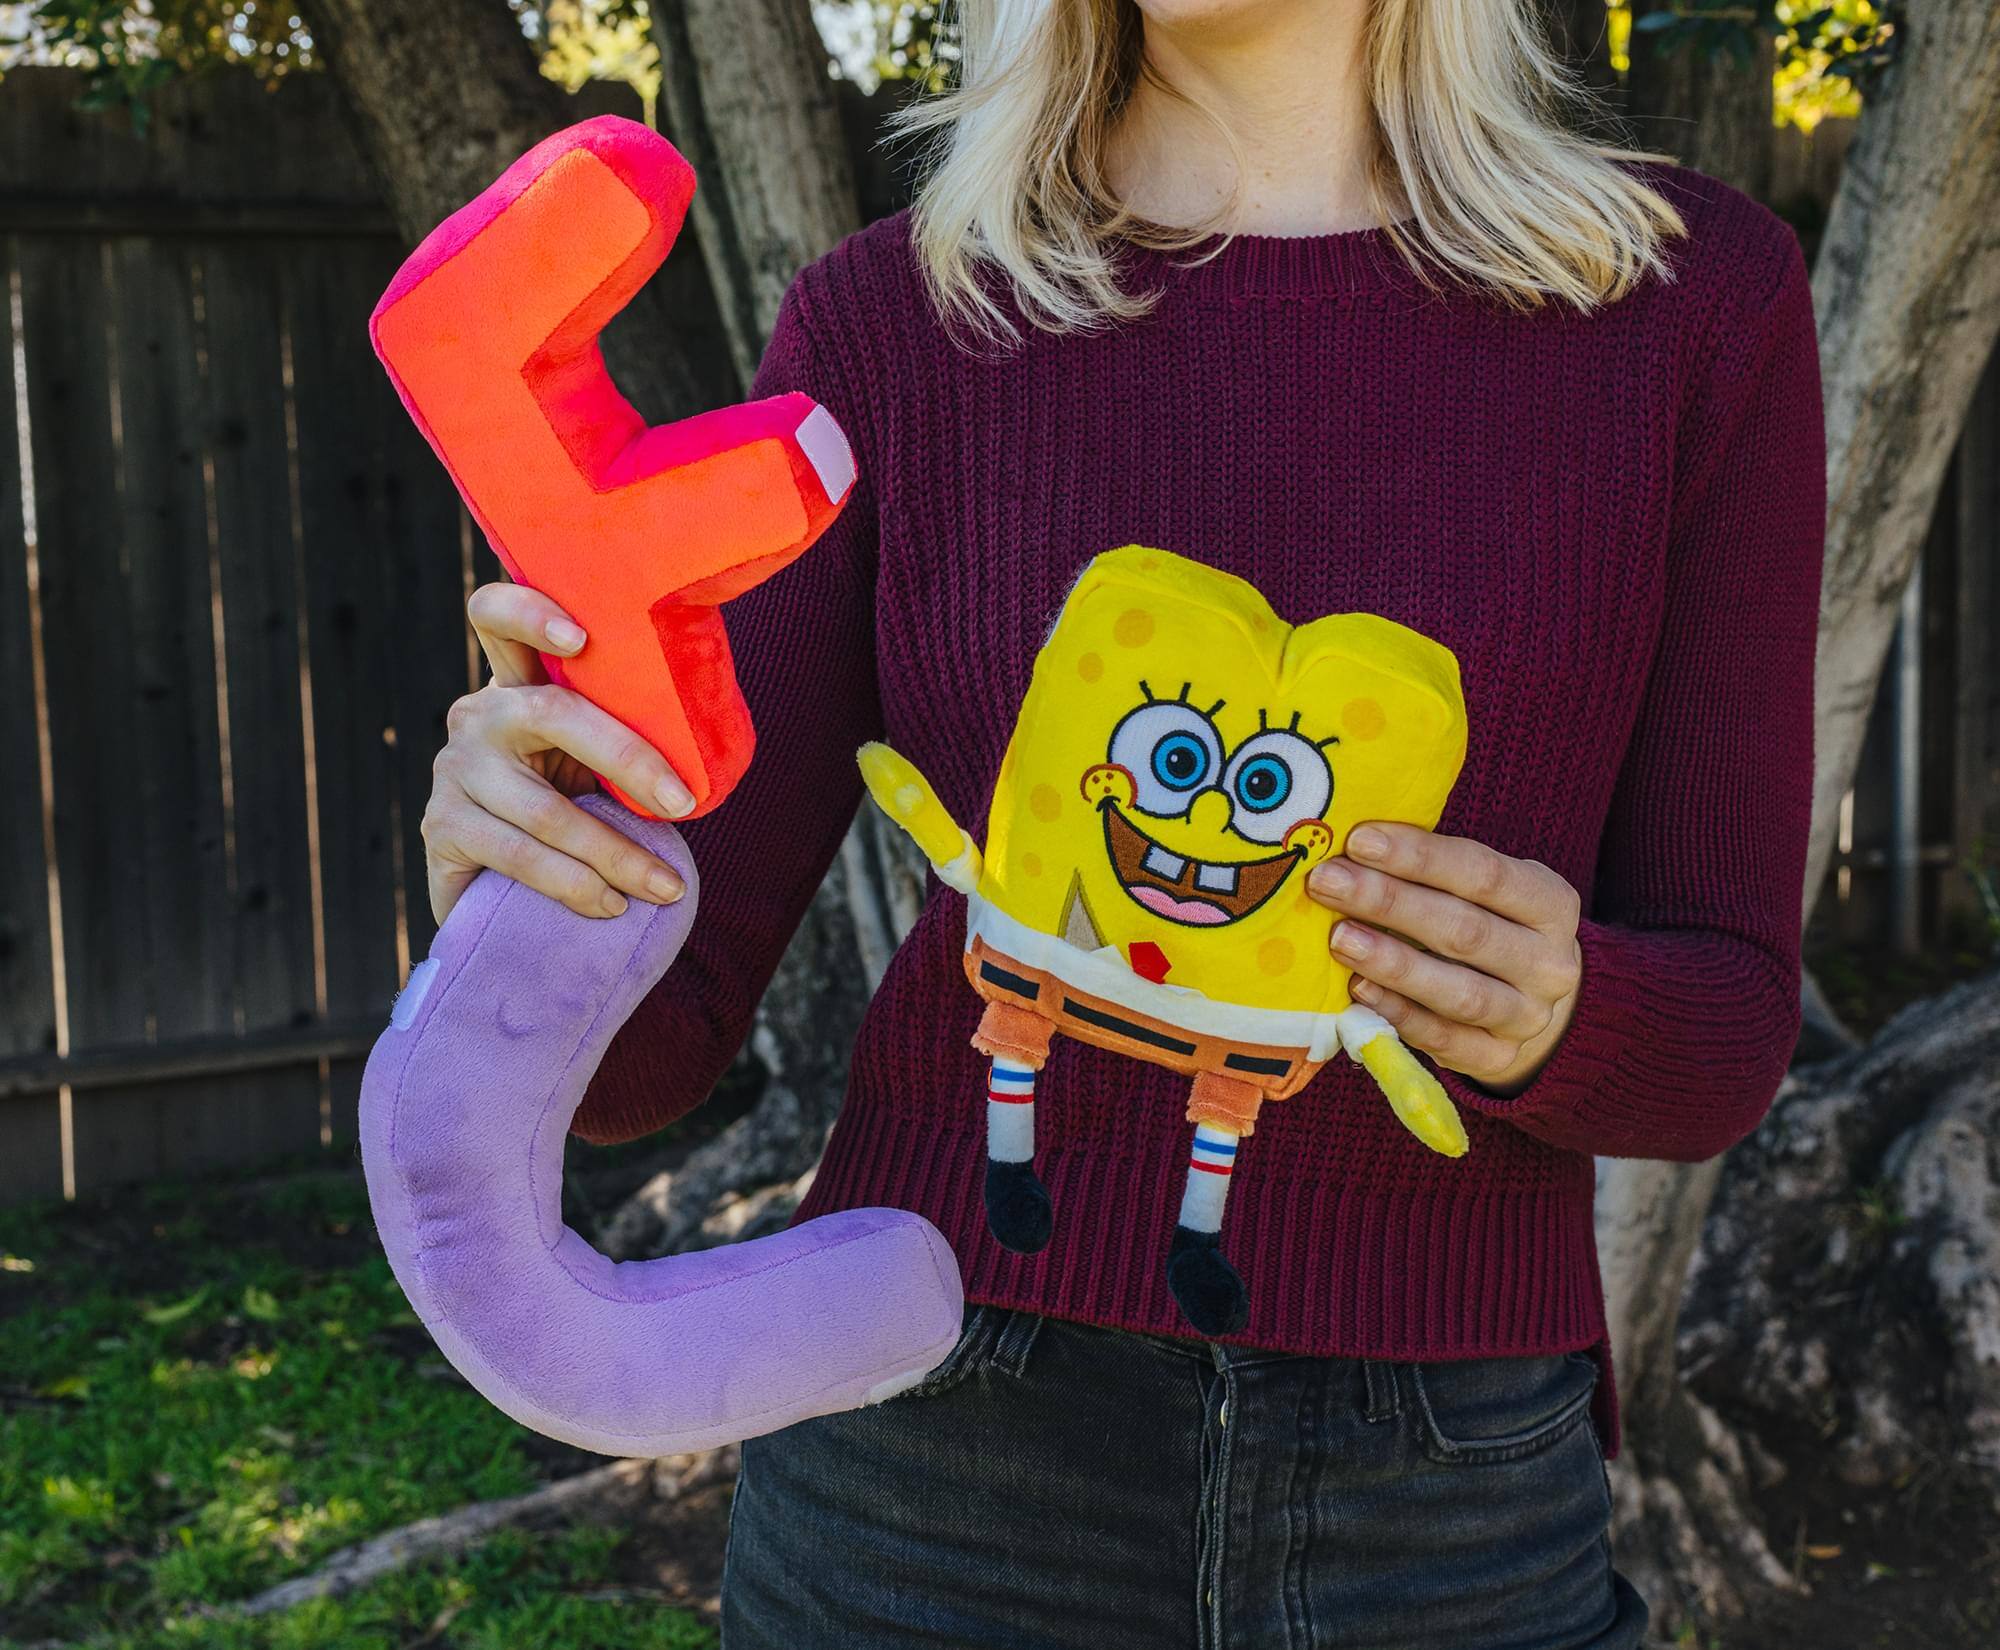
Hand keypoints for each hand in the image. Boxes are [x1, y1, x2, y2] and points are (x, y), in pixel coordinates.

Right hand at [423, 582, 695, 923]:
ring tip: (666, 886)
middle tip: (684, 804)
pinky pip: (521, 856)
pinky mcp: (441, 827)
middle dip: (631, 760)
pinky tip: (611, 905)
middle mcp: (477, 716)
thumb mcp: (593, 763)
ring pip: (547, 810)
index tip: (581, 636)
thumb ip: (622, 736)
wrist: (503, 886)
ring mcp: (453, 770)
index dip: (530, 612)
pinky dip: (578, 886)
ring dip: (618, 855)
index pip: (496, 617)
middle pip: (552, 714)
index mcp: (518, 683)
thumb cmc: (571, 806)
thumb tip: (710, 760)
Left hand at [1305, 824, 1581, 1094]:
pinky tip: (1359, 990)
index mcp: (1551, 905)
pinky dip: (1398, 1013)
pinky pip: (1444, 1039)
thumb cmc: (1489, 926)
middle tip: (1328, 882)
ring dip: (1393, 964)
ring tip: (1340, 938)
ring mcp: (1527, 1017)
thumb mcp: (1484, 892)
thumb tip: (1353, 849)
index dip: (1419, 857)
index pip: (1484, 874)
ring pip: (1459, 992)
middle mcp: (1549, 964)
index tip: (1359, 841)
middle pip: (1465, 931)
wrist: (1527, 1001)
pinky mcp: (1497, 1059)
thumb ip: (1434, 873)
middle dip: (1389, 903)